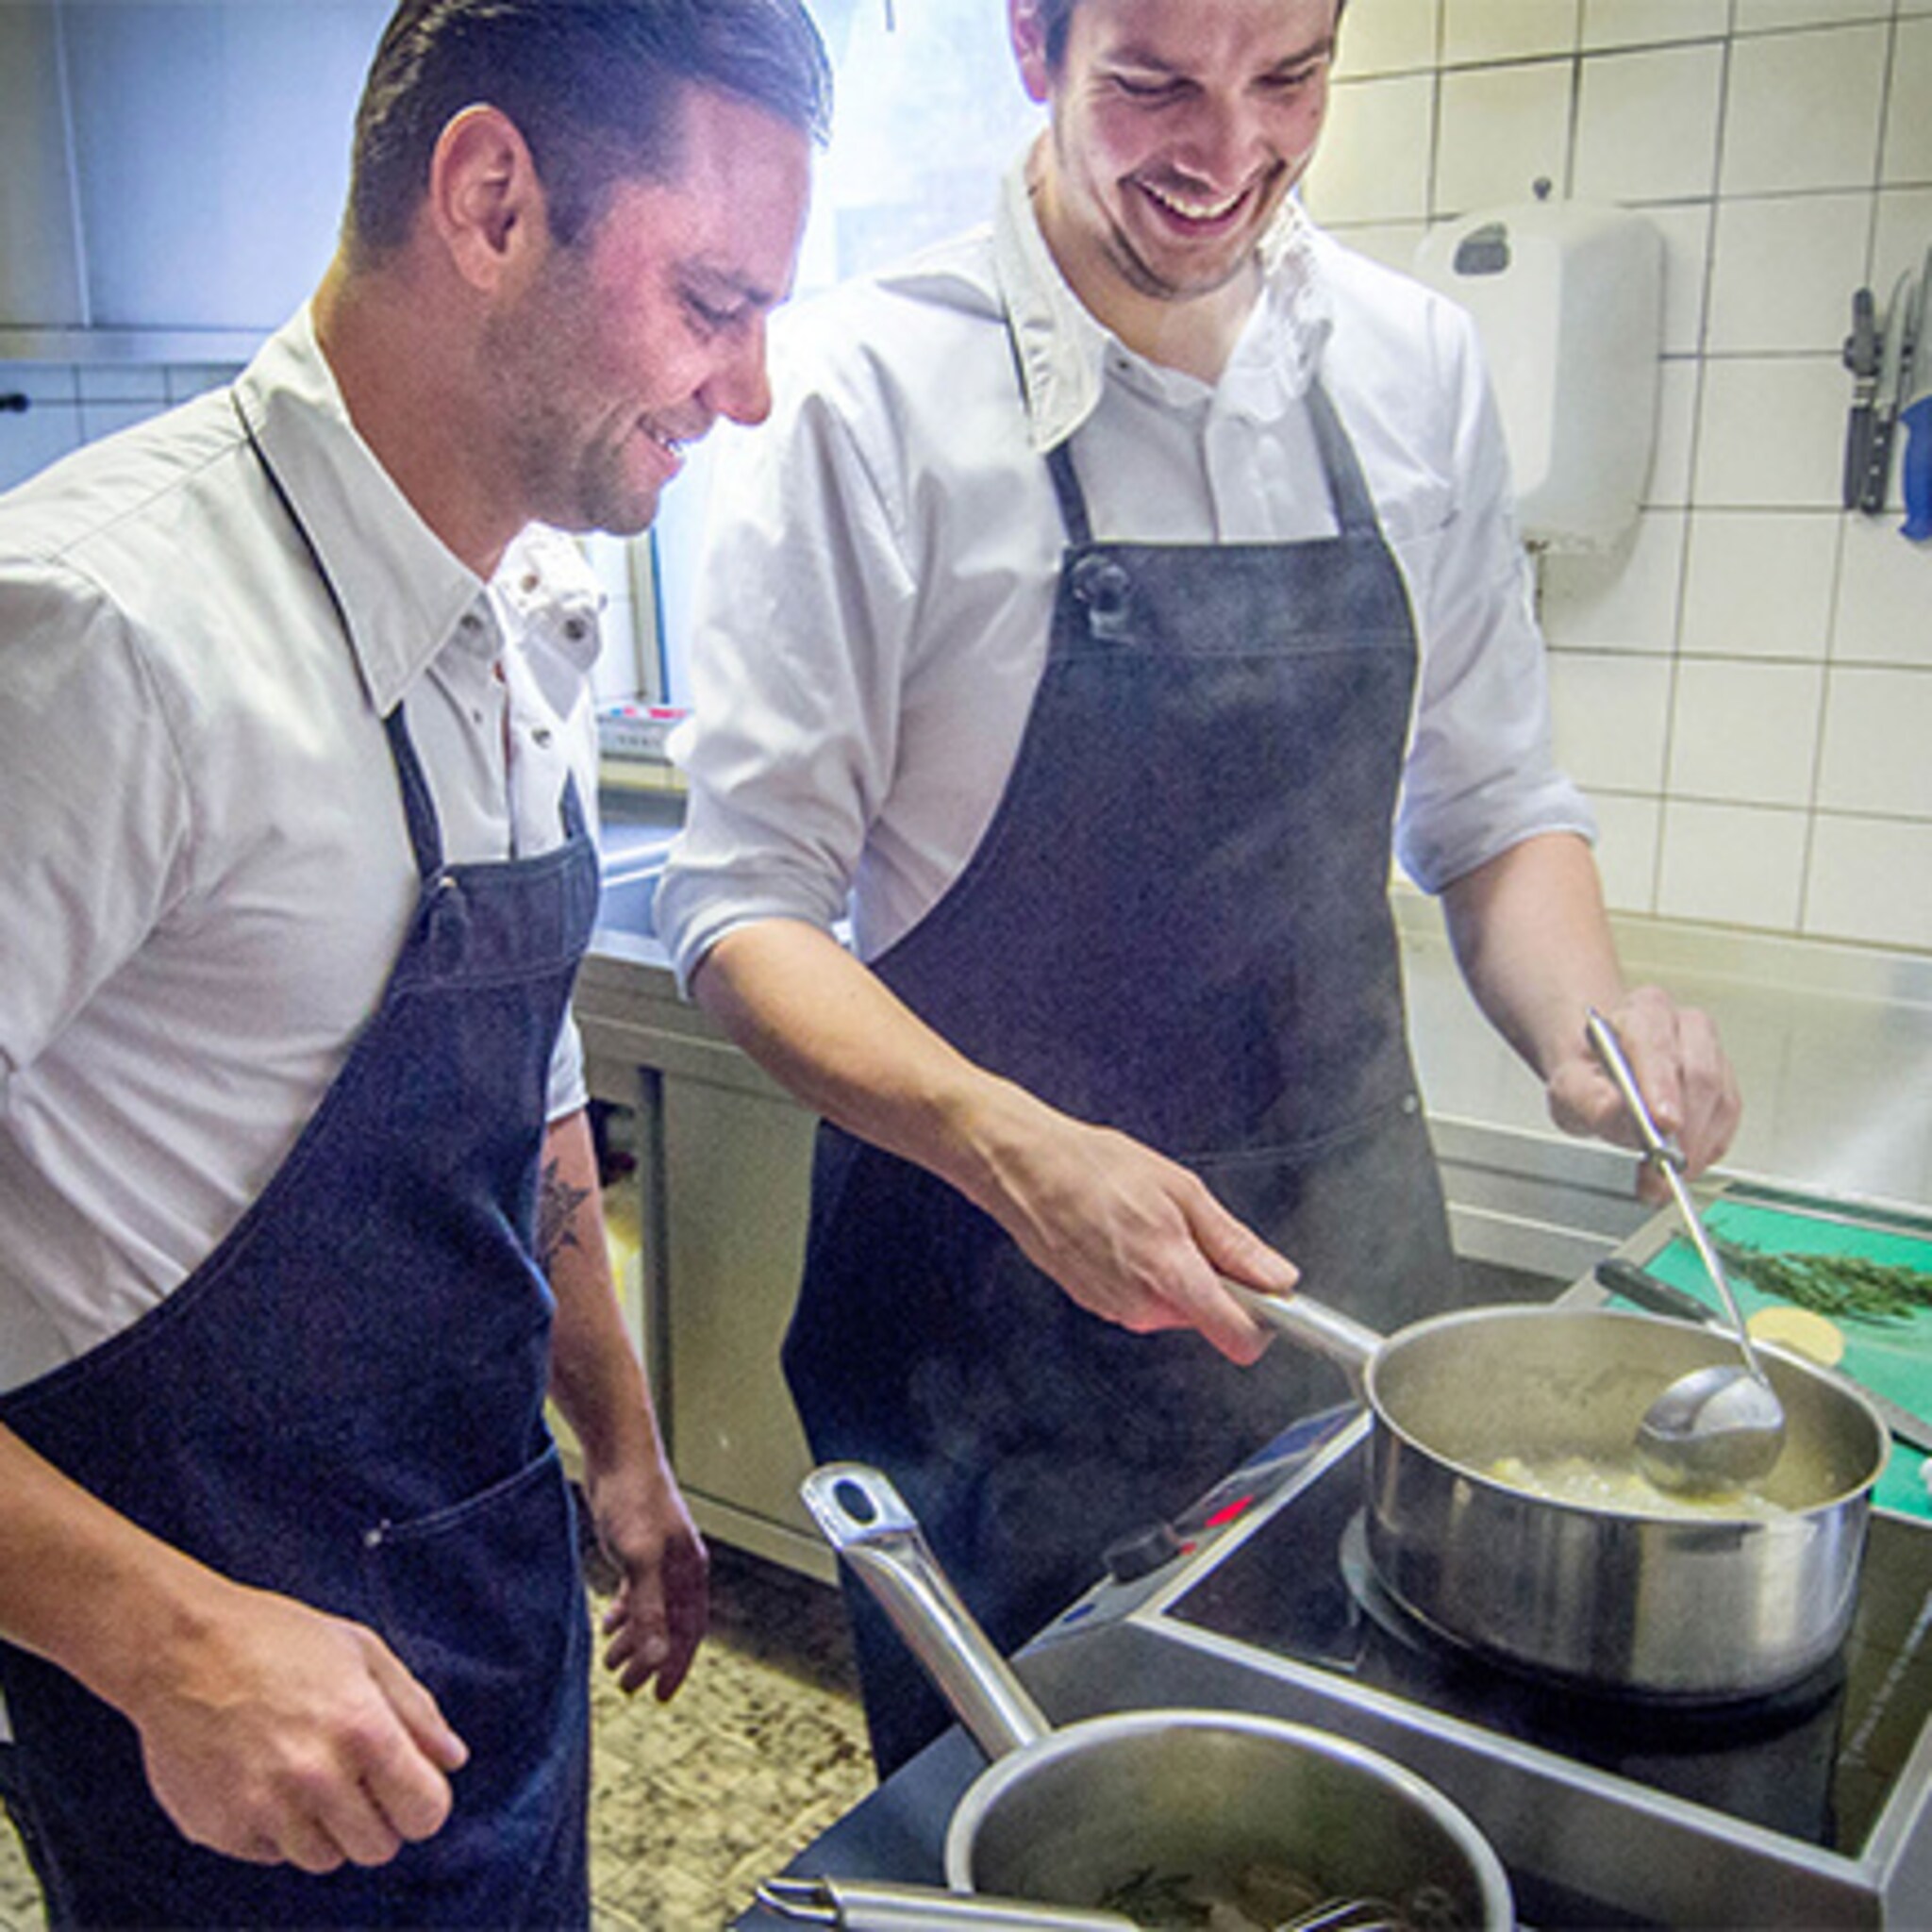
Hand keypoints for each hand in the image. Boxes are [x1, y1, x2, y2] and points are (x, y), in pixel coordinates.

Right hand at [128, 1581, 466, 1872]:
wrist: (180, 1648)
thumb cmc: (278, 1639)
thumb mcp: (364, 1653)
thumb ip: (417, 1711)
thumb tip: (452, 1760)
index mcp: (363, 1730)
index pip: (425, 1814)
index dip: (423, 1802)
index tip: (408, 1785)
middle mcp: (316, 1777)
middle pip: (377, 1848)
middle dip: (376, 1817)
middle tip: (353, 1776)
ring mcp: (265, 1808)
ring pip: (324, 1858)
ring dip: (325, 1826)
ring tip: (303, 1770)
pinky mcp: (221, 1828)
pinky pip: (271, 1853)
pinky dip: (275, 1827)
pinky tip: (261, 1776)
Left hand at [588, 1457, 708, 1701]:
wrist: (617, 1452)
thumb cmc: (633, 1497)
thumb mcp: (639, 1559)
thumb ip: (648, 1609)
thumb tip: (657, 1657)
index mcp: (690, 1569)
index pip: (690, 1630)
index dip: (677, 1664)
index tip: (660, 1695)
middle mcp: (680, 1564)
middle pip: (671, 1624)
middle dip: (651, 1658)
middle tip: (627, 1686)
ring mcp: (659, 1554)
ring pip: (652, 1608)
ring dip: (635, 1638)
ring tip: (610, 1662)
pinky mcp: (637, 1543)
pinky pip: (637, 1590)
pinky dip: (625, 1611)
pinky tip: (608, 1622)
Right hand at [979, 1109, 1295, 1364]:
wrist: (1024, 1168)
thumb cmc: (1094, 1168)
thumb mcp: (1181, 1190)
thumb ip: (1234, 1243)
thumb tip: (1278, 1277)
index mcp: (1171, 1277)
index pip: (1240, 1339)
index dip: (1264, 1320)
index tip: (1268, 1293)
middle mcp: (1143, 1308)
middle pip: (1209, 1317)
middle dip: (1212, 1280)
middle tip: (1185, 1226)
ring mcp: (1116, 1310)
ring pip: (1175, 1307)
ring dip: (1175, 1273)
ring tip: (1144, 1222)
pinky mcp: (1096, 1305)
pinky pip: (1143, 1299)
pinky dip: (1144, 1273)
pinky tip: (1121, 1233)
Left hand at [1546, 984, 1740, 1195]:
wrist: (1605, 1074)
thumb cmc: (1590, 1075)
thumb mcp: (1569, 1085)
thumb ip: (1584, 1096)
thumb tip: (1610, 1107)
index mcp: (1643, 1012)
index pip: (1657, 1046)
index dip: (1663, 1086)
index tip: (1664, 1123)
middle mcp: (1685, 1027)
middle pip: (1699, 1074)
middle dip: (1684, 1128)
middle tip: (1664, 1165)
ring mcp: (1712, 1057)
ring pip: (1720, 1101)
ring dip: (1695, 1146)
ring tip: (1662, 1176)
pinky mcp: (1725, 1088)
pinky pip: (1727, 1122)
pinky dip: (1705, 1149)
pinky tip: (1682, 1163)